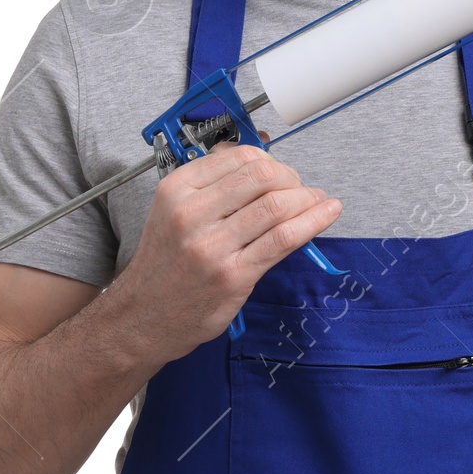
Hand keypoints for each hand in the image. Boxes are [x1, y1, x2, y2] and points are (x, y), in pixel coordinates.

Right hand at [112, 143, 341, 359]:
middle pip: (262, 176)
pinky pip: (284, 239)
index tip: (281, 173)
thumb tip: (259, 161)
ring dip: (308, 199)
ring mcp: (212, 246)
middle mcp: (192, 214)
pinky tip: (327, 213)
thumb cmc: (166, 265)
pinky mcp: (234, 275)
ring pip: (277, 206)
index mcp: (177, 190)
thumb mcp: (173, 212)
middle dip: (292, 178)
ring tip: (318, 201)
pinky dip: (313, 221)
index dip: (271, 161)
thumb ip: (212, 185)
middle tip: (300, 190)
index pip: (238, 157)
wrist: (145, 316)